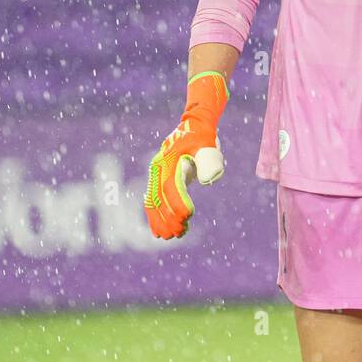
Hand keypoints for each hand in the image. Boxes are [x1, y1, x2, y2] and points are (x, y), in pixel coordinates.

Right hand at [144, 71, 228, 238]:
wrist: (193, 124)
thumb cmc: (203, 137)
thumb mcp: (209, 145)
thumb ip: (209, 160)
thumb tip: (208, 180)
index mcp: (170, 160)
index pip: (171, 186)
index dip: (177, 203)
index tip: (188, 216)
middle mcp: (159, 168)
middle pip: (158, 197)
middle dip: (167, 217)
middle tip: (179, 233)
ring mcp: (156, 173)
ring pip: (152, 201)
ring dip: (159, 221)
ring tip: (169, 237)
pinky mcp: (158, 178)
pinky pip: (152, 199)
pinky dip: (154, 216)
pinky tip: (159, 231)